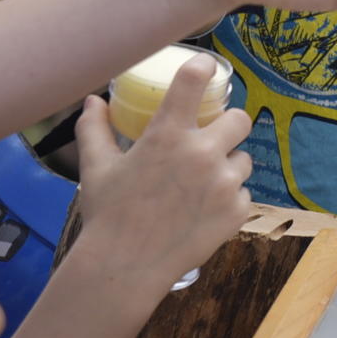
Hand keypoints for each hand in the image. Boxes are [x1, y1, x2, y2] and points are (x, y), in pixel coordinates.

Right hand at [73, 56, 252, 288]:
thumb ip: (95, 129)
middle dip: (227, 127)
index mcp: (168, 135)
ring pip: (243, 160)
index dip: (203, 69)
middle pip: (240, 119)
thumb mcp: (96, 168)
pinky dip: (227, 200)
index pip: (194, 81)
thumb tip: (93, 100)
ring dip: (226, 167)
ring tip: (199, 185)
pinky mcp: (238, 210)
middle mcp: (202, 153)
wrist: (125, 268)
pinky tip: (203, 212)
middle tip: (209, 141)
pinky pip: (242, 193)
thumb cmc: (107, 214)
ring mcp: (224, 182)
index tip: (206, 69)